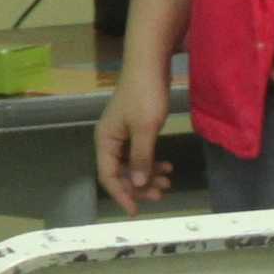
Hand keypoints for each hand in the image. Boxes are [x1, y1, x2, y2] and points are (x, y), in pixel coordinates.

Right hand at [97, 59, 176, 213]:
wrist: (150, 63)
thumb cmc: (145, 95)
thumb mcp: (145, 130)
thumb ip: (142, 158)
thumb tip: (139, 184)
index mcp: (105, 140)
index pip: (108, 176)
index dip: (122, 195)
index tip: (136, 211)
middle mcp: (110, 139)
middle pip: (121, 172)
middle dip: (140, 186)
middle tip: (162, 195)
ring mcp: (123, 133)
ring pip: (133, 164)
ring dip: (149, 175)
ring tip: (169, 181)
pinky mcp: (135, 127)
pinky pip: (141, 152)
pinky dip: (153, 161)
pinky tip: (167, 166)